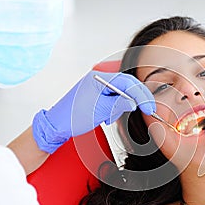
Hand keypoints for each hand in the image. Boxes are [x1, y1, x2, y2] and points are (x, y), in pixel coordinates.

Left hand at [32, 71, 155, 152]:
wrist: (56, 126)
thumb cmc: (72, 117)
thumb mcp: (101, 111)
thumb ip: (120, 104)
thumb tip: (134, 103)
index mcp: (98, 78)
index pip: (127, 82)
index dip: (141, 94)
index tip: (148, 106)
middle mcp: (98, 80)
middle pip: (126, 85)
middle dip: (136, 99)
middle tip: (146, 110)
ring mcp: (96, 87)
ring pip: (120, 93)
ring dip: (121, 106)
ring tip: (109, 118)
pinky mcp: (95, 96)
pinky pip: (112, 98)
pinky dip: (114, 108)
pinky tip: (106, 117)